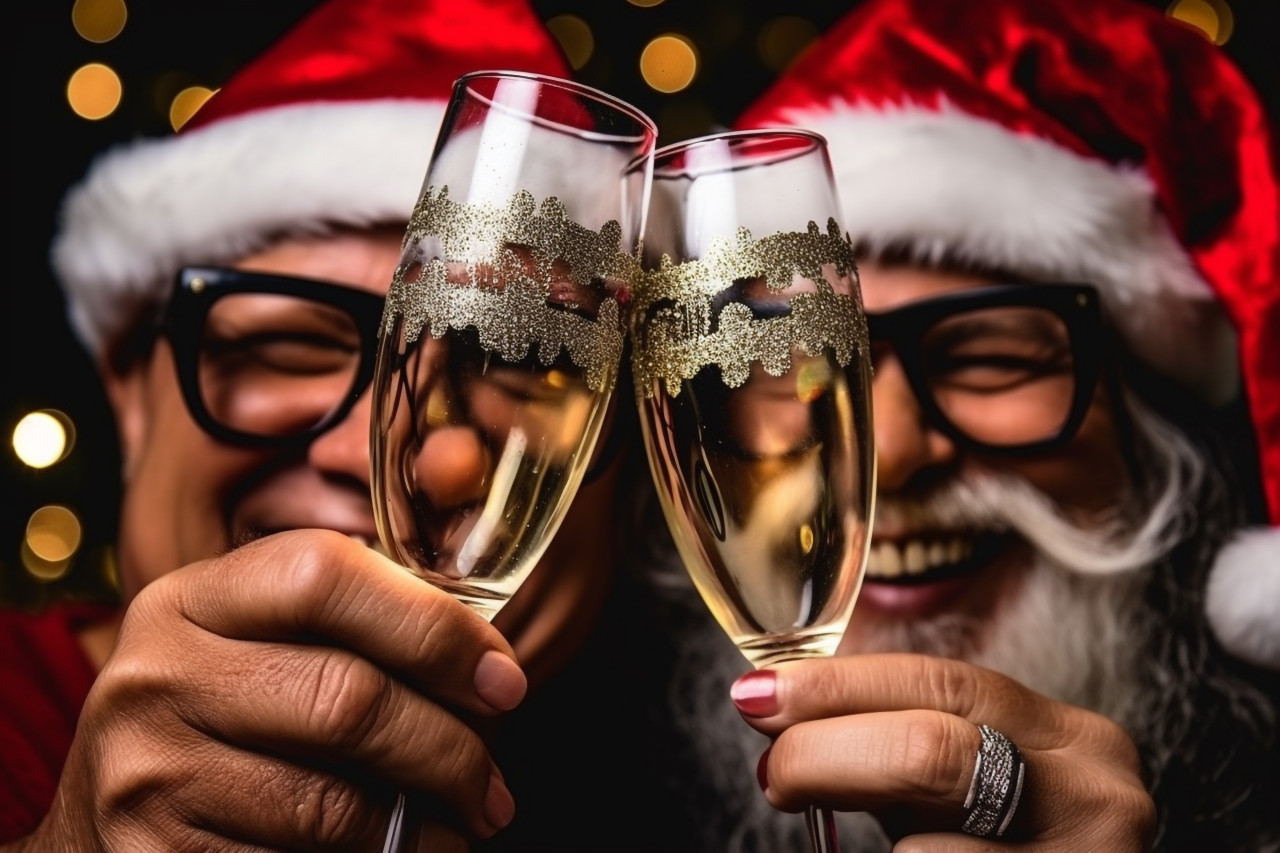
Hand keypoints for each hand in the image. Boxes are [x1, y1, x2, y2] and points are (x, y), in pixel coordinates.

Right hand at [30, 529, 522, 850]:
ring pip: (332, 801)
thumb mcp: (254, 648)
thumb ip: (348, 626)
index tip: (503, 678)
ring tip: (465, 823)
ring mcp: (147, 774)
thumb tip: (486, 656)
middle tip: (495, 781)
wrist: (100, 831)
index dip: (434, 625)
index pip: (326, 574)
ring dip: (426, 821)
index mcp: (192, 600)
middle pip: (346, 696)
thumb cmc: (217, 726)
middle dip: (451, 745)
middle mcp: (157, 676)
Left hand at [731, 653, 1155, 850]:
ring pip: (922, 852)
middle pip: (929, 752)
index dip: (835, 686)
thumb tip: (779, 712)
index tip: (758, 694)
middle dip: (827, 754)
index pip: (938, 683)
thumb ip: (899, 741)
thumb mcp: (974, 784)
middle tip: (775, 773)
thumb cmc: (1003, 850)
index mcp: (1071, 739)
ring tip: (844, 840)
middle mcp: (1090, 799)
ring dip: (870, 847)